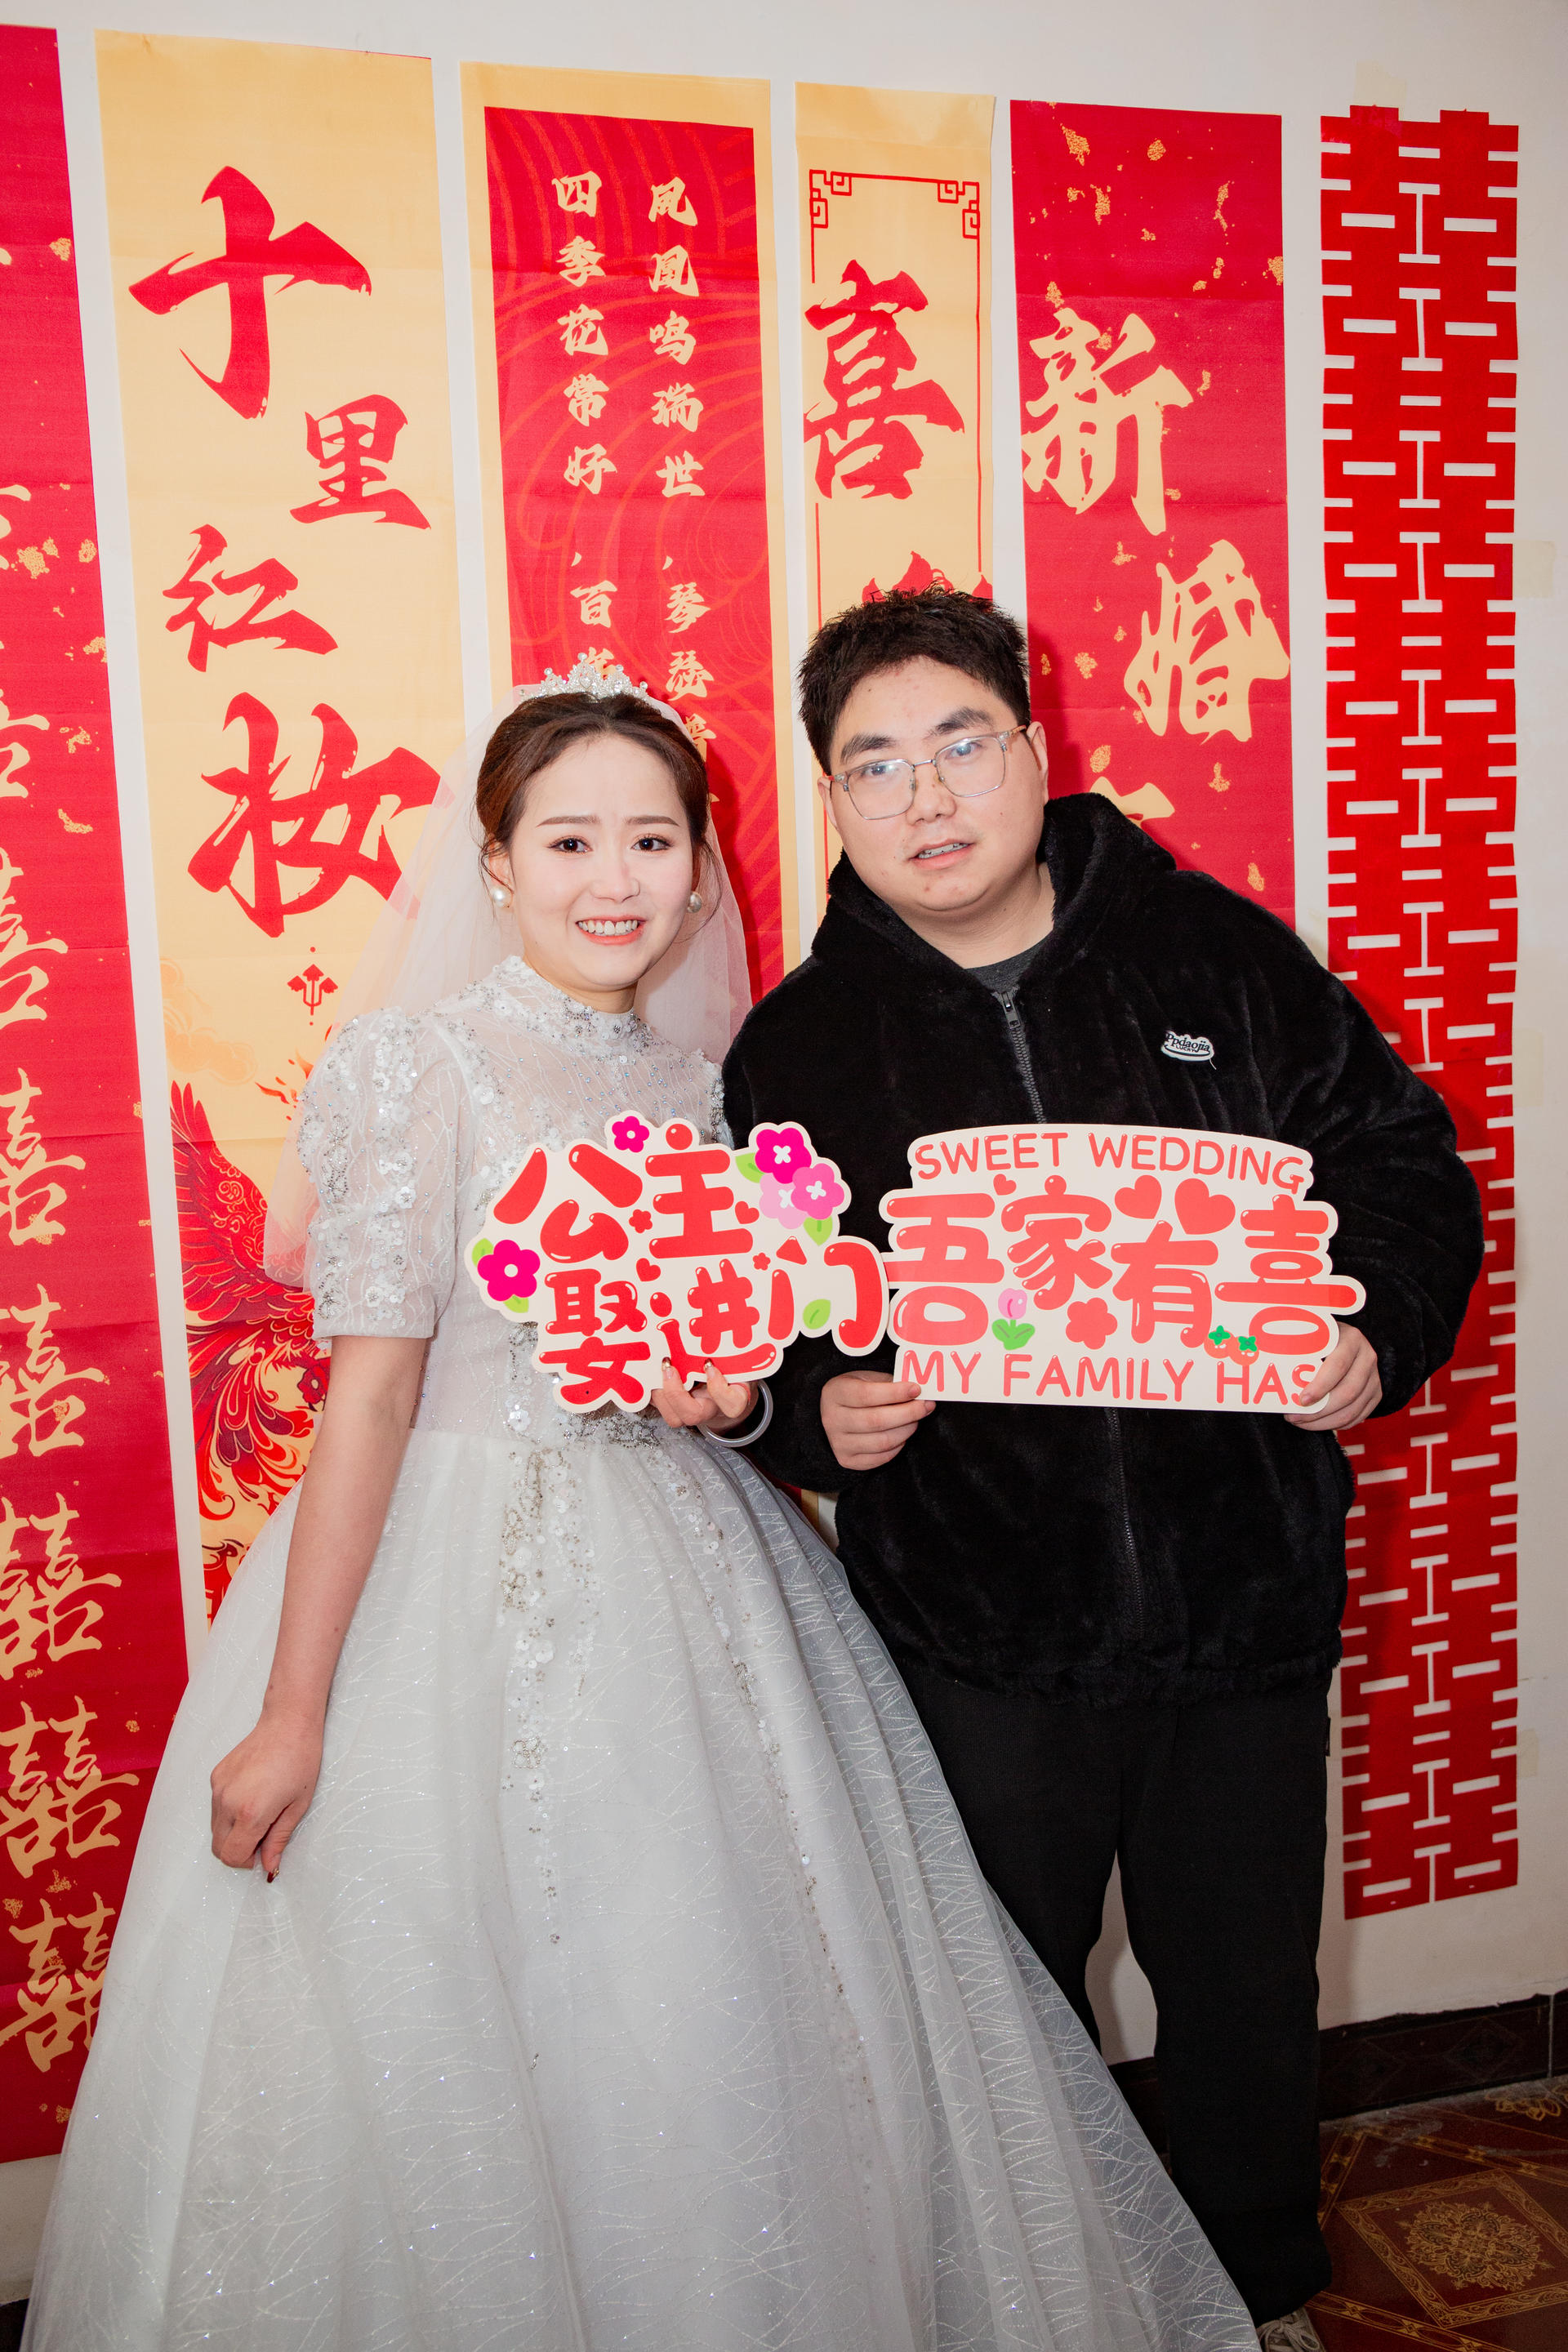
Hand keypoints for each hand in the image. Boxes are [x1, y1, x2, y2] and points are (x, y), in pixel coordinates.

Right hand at [210, 1709, 322, 1879]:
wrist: (288, 1722)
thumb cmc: (301, 1760)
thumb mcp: (298, 1805)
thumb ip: (279, 1839)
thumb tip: (268, 1866)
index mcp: (250, 1813)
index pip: (232, 1856)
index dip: (247, 1861)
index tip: (263, 1852)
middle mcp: (227, 1802)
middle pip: (218, 1847)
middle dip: (237, 1850)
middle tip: (262, 1836)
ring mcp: (218, 1788)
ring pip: (214, 1828)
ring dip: (232, 1831)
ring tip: (260, 1812)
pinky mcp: (215, 1776)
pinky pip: (215, 1807)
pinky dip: (228, 1812)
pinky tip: (252, 1794)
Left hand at [652, 1359, 754, 1433]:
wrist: (725, 1391)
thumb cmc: (732, 1370)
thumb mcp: (735, 1358)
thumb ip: (727, 1349)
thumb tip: (709, 1325)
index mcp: (733, 1397)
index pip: (733, 1404)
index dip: (719, 1388)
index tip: (708, 1365)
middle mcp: (712, 1409)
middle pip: (693, 1415)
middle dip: (675, 1392)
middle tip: (669, 1366)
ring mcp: (692, 1413)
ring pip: (673, 1417)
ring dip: (659, 1393)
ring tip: (658, 1368)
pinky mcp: (675, 1410)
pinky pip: (660, 1408)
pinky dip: (651, 1390)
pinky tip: (649, 1372)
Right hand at [821, 1370, 933, 1471]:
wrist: (836, 1415)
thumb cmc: (856, 1393)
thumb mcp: (866, 1379)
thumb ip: (889, 1383)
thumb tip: (918, 1392)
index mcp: (835, 1393)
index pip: (867, 1395)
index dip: (895, 1393)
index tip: (916, 1389)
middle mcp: (832, 1419)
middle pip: (876, 1421)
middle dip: (907, 1413)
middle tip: (925, 1405)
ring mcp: (838, 1443)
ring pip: (882, 1442)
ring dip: (906, 1430)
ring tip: (916, 1419)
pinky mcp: (848, 1460)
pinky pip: (881, 1457)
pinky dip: (898, 1446)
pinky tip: (902, 1433)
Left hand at [1285, 1321, 1381, 1432]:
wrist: (1346, 1340)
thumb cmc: (1321, 1338)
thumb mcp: (1313, 1334)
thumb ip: (1298, 1345)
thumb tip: (1270, 1365)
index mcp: (1352, 1339)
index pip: (1338, 1366)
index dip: (1320, 1386)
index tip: (1301, 1400)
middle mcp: (1368, 1358)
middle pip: (1348, 1393)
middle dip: (1318, 1410)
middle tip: (1293, 1416)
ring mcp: (1375, 1378)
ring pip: (1352, 1410)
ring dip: (1324, 1422)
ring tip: (1301, 1422)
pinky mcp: (1375, 1394)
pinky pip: (1357, 1417)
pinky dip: (1336, 1425)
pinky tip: (1317, 1423)